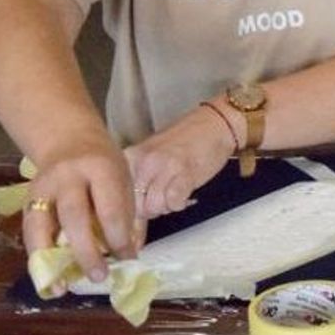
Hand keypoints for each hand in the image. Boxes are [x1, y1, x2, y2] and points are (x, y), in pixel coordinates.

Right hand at [22, 130, 136, 285]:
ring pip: (42, 225)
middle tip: (100, 276)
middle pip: (74, 216)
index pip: (109, 207)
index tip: (128, 258)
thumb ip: (124, 214)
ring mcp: (43, 188)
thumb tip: (127, 256)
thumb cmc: (103, 166)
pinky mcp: (27, 200)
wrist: (68, 140)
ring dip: (53, 259)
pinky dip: (37, 257)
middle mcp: (67, 176)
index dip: (118, 236)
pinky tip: (48, 279)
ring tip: (64, 287)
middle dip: (87, 250)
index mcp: (100, 168)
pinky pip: (29, 232)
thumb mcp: (122, 179)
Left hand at [123, 104, 237, 221]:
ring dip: (167, 207)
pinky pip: (174, 202)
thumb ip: (138, 177)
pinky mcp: (185, 174)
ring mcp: (165, 167)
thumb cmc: (186, 141)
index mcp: (132, 156)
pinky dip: (180, 204)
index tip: (144, 206)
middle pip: (137, 205)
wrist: (215, 124)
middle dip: (150, 210)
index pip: (120, 195)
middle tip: (163, 200)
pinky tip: (185, 194)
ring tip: (175, 195)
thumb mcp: (152, 155)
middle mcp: (144, 161)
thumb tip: (131, 207)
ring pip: (155, 206)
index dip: (132, 207)